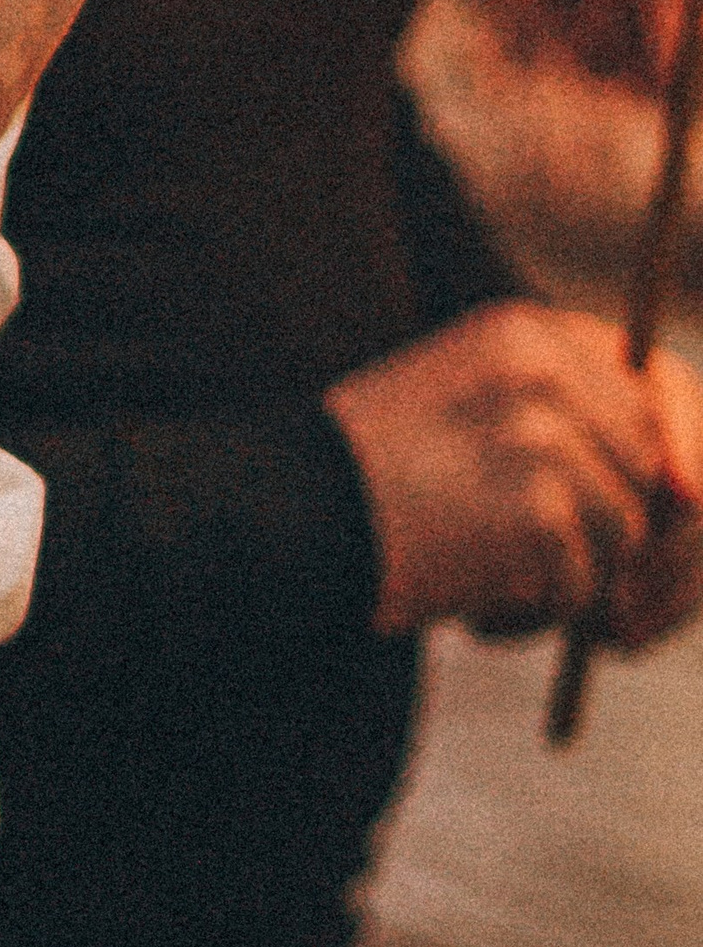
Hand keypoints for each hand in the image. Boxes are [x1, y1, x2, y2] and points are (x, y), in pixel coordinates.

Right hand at [326, 304, 702, 640]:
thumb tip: (691, 492)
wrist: (284, 516)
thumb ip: (568, 420)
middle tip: (566, 575)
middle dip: (621, 530)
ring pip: (624, 532)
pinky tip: (473, 610)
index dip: (681, 446)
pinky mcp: (536, 510)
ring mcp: (542, 438)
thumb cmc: (371, 478)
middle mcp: (543, 372)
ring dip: (571, 577)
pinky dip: (535, 614)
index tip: (684, 502)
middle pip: (648, 466)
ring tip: (488, 581)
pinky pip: (583, 585)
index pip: (655, 381)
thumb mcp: (469, 409)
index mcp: (524, 333)